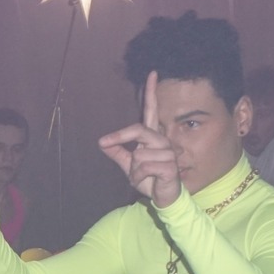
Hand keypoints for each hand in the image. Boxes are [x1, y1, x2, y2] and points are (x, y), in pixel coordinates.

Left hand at [97, 70, 180, 208]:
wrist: (164, 199)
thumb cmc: (150, 180)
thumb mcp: (128, 167)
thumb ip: (118, 154)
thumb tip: (102, 143)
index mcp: (152, 137)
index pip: (152, 111)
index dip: (151, 93)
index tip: (152, 73)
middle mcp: (162, 141)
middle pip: (139, 129)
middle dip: (119, 137)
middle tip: (104, 143)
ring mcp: (168, 153)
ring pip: (139, 154)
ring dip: (133, 170)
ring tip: (141, 177)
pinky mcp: (171, 167)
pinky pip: (145, 167)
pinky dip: (138, 178)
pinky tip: (147, 182)